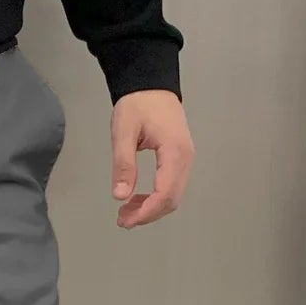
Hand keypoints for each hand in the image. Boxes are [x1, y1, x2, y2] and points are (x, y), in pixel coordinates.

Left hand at [111, 91, 193, 228]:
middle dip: (148, 214)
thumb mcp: (124, 132)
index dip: (146, 212)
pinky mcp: (180, 158)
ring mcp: (185, 159)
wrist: (150, 84)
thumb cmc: (137, 104)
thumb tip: (120, 196)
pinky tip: (137, 198)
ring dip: (151, 208)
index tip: (125, 220)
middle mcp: (185, 158)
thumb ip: (123, 164)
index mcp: (175, 152)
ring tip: (126, 212)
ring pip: (173, 195)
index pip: (165, 193)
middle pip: (172, 199)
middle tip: (122, 220)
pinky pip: (171, 186)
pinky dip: (155, 198)